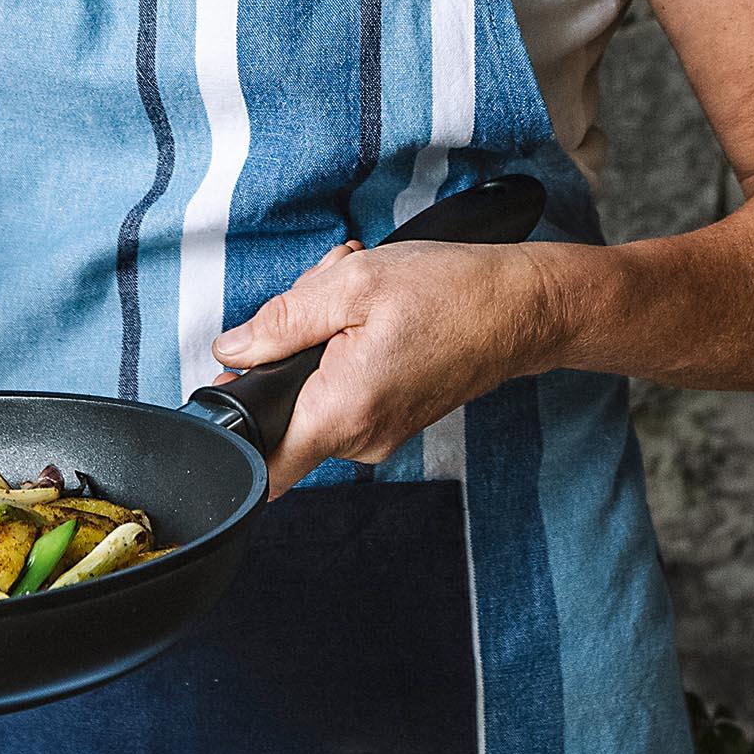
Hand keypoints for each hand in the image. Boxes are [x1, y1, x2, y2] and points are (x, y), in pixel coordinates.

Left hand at [211, 232, 585, 495]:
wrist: (521, 308)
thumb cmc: (450, 293)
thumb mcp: (351, 285)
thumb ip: (280, 321)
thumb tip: (231, 350)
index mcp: (340, 413)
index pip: (262, 467)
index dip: (233, 433)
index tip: (232, 390)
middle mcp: (360, 439)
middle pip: (284, 407)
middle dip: (287, 347)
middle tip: (322, 295)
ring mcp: (380, 433)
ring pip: (315, 391)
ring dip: (322, 338)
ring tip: (358, 295)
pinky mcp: (394, 418)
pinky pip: (345, 389)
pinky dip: (347, 348)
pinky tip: (374, 311)